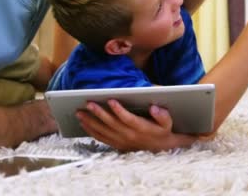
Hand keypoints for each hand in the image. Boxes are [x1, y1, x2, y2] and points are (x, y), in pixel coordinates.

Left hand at [76, 100, 197, 151]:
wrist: (160, 148)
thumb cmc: (162, 131)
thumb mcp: (167, 123)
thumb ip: (162, 115)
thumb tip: (154, 108)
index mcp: (141, 128)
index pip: (128, 119)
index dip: (119, 110)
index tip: (111, 100)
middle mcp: (129, 136)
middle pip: (111, 124)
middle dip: (99, 113)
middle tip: (88, 103)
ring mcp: (121, 141)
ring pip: (103, 131)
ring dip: (90, 122)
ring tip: (80, 112)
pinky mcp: (116, 144)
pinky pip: (100, 138)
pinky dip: (90, 131)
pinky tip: (83, 123)